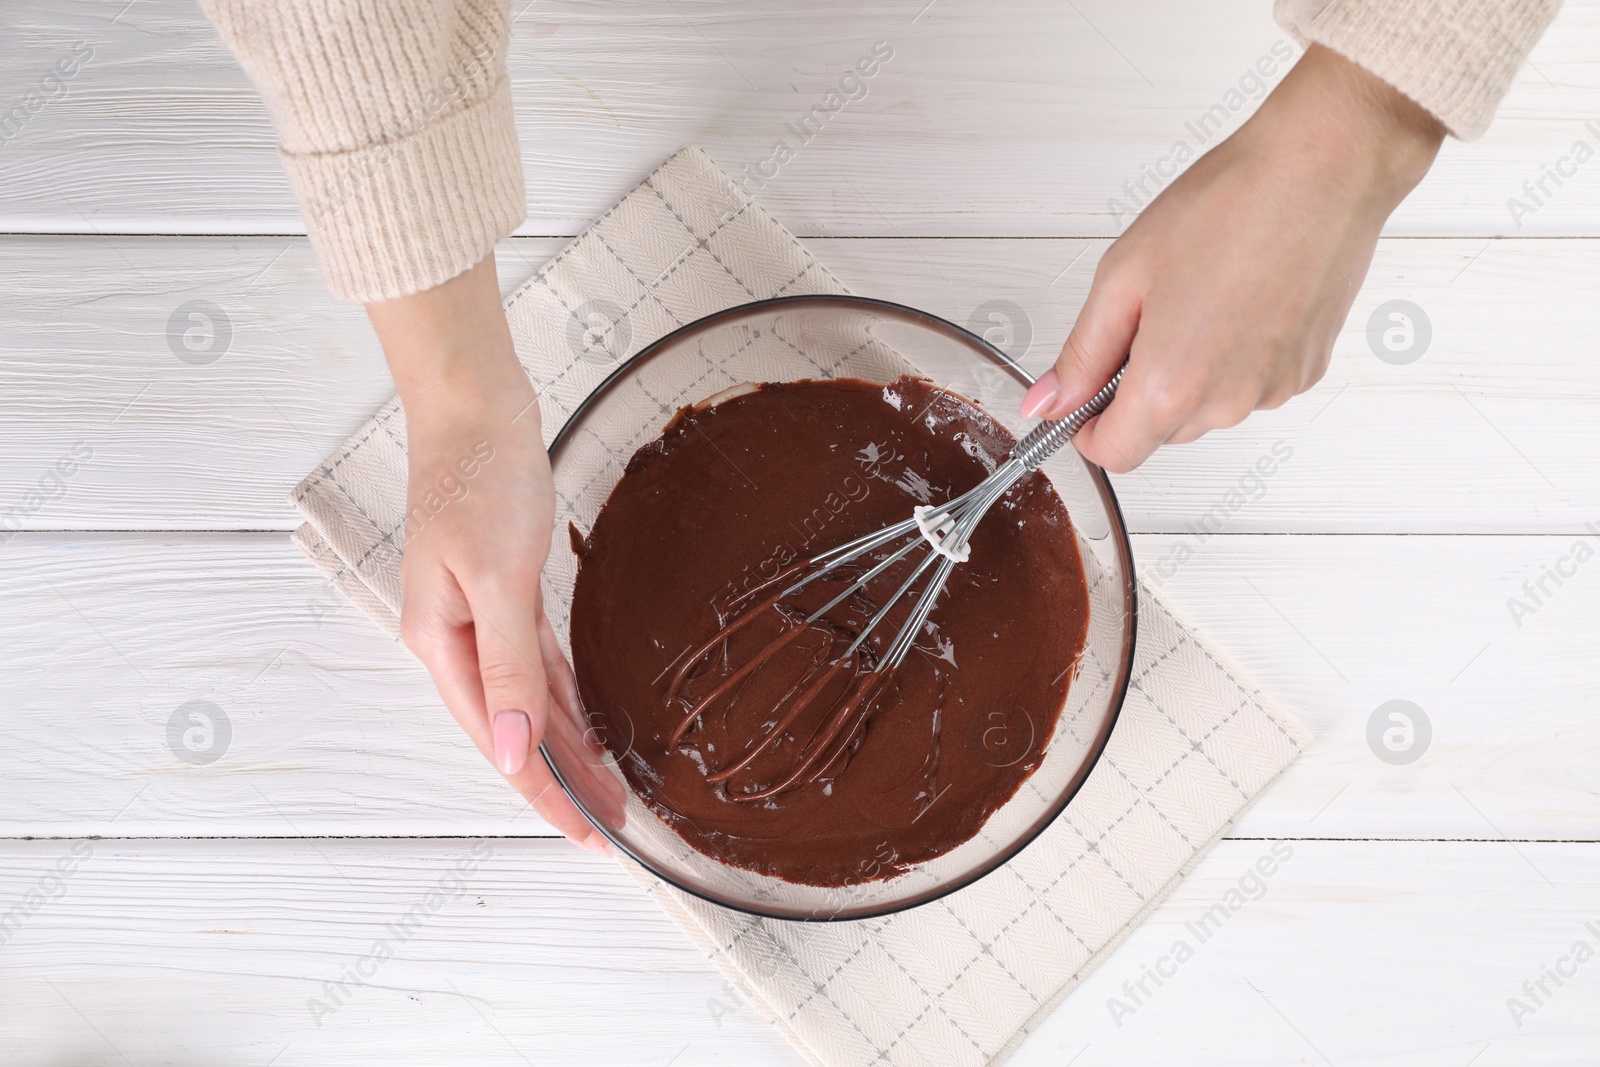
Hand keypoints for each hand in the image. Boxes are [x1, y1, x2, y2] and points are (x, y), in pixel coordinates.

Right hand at [368, 258, 618, 853]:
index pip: (499, 741)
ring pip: (530, 701)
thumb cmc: (479, 477)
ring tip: (609, 791)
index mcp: (441, 643)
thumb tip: (513, 748)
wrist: (475, 404)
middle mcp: (456, 639)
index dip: (542, 792)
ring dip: (568, 746)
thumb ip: (506, 665)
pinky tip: (586, 724)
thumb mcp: (495, 575)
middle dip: (561, 782)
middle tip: (612, 828)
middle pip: (515, 730)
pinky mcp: (506, 591)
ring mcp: (479, 617)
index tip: (584, 834)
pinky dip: (563, 697)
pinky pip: (538, 663)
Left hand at [1021, 44, 1445, 470]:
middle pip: (1158, 432)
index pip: (1115, 454)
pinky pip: (1248, 385)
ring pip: (1204, 409)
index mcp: (1172, 385)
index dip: (1087, 427)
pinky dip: (1232, 358)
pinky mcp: (1306, 372)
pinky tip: (1238, 300)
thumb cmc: (1230, 206)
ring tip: (1199, 296)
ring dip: (1187, 373)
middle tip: (1145, 315)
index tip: (1083, 394)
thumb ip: (1081, 354)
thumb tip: (1048, 401)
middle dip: (1137, 390)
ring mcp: (1272, 391)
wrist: (1325, 168)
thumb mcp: (1123, 277)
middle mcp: (1227, 402)